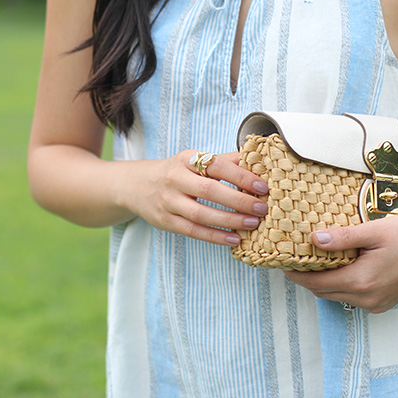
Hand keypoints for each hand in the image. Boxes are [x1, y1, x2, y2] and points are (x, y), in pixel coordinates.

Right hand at [125, 150, 269, 245]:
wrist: (136, 185)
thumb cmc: (175, 172)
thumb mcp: (193, 160)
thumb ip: (223, 161)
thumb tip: (256, 159)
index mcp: (186, 159)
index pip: (217, 166)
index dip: (240, 176)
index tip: (262, 186)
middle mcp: (175, 179)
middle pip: (209, 191)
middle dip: (238, 200)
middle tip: (261, 208)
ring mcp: (169, 202)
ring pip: (201, 214)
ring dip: (230, 220)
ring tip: (252, 224)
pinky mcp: (165, 221)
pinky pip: (193, 231)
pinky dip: (215, 236)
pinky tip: (234, 238)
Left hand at [284, 215, 397, 312]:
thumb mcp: (374, 231)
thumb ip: (343, 237)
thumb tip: (313, 240)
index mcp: (360, 282)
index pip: (314, 283)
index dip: (295, 274)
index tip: (282, 262)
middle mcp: (365, 299)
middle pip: (322, 292)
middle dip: (306, 278)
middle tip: (293, 259)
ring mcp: (375, 305)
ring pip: (337, 296)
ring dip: (323, 282)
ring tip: (313, 262)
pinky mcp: (383, 304)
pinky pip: (352, 298)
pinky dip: (341, 285)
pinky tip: (339, 268)